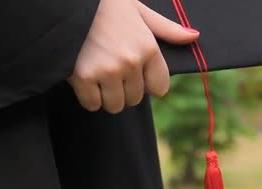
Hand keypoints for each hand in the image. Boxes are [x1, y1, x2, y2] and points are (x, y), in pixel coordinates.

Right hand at [69, 0, 198, 113]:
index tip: (134, 74)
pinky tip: (83, 77)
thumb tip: (194, 37)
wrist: (67, 2)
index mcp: (148, 47)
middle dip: (124, 89)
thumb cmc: (105, 4)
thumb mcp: (139, 10)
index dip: (146, 83)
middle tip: (110, 69)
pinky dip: (87, 97)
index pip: (159, 88)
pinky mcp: (83, 77)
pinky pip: (92, 104)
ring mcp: (107, 71)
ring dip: (106, 96)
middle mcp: (131, 62)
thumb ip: (166, 29)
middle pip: (135, 99)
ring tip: (97, 74)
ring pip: (115, 105)